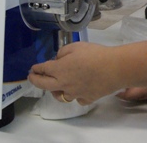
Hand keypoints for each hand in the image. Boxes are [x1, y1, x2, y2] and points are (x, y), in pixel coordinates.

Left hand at [28, 39, 146, 104]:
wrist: (114, 68)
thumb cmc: (95, 54)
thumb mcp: (76, 46)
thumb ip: (63, 52)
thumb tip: (59, 59)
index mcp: (59, 70)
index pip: (43, 69)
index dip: (36, 69)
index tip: (32, 68)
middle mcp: (63, 84)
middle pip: (44, 86)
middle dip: (36, 81)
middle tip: (32, 78)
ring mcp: (75, 94)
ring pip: (60, 96)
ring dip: (55, 91)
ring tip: (56, 86)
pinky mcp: (86, 99)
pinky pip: (77, 99)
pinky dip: (75, 95)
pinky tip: (78, 90)